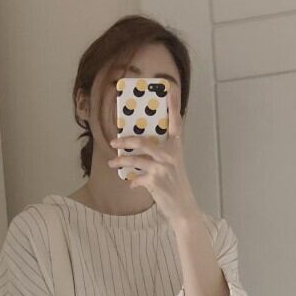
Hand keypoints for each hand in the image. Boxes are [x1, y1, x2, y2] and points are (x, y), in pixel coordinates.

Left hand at [107, 81, 201, 226]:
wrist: (183, 208)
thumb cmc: (175, 185)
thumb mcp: (172, 165)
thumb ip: (159, 155)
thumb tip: (138, 149)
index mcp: (176, 147)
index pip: (176, 122)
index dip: (173, 105)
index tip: (170, 88)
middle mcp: (170, 155)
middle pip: (143, 142)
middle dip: (125, 141)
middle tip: (113, 141)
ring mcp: (163, 168)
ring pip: (136, 160)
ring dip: (121, 162)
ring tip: (111, 163)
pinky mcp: (156, 182)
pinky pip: (138, 178)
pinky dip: (133, 181)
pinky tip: (131, 184)